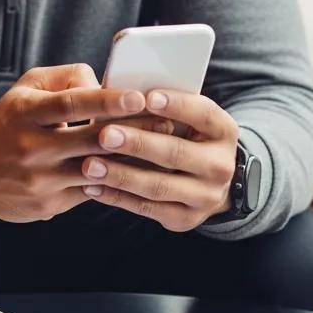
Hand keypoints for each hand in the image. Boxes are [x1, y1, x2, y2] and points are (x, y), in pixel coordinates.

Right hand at [0, 64, 174, 222]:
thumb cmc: (6, 123)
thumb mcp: (25, 88)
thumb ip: (65, 78)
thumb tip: (103, 84)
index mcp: (24, 112)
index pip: (71, 104)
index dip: (107, 101)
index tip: (138, 96)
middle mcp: (31, 147)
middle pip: (91, 140)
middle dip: (133, 131)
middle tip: (167, 121)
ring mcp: (40, 180)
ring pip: (97, 169)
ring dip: (131, 159)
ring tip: (161, 147)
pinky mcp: (48, 205)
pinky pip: (91, 190)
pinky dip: (115, 179)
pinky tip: (138, 170)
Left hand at [79, 88, 239, 231]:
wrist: (210, 183)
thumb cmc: (187, 139)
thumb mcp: (188, 120)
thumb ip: (162, 108)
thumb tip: (121, 93)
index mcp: (223, 131)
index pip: (203, 114)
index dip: (176, 105)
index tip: (147, 97)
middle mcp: (220, 165)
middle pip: (176, 153)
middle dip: (138, 143)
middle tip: (105, 135)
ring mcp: (205, 196)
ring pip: (158, 185)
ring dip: (120, 175)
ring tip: (89, 165)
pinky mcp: (185, 218)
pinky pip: (147, 208)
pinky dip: (117, 197)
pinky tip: (92, 187)